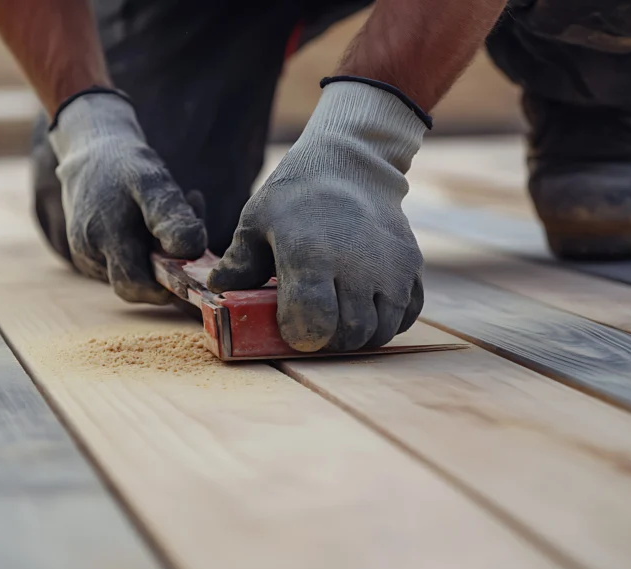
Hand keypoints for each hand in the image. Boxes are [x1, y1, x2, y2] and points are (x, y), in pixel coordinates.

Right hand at [50, 92, 206, 303]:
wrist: (90, 148)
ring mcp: (86, 256)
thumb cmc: (125, 163)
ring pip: (130, 274)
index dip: (167, 288)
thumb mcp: (152, 180)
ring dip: (157, 257)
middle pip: (136, 285)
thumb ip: (169, 216)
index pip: (135, 286)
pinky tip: (154, 224)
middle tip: (188, 237)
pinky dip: (144, 251)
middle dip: (166, 269)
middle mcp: (89, 253)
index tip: (194, 269)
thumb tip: (190, 252)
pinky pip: (122, 264)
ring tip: (171, 218)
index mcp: (103, 238)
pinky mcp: (89, 254)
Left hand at [207, 80, 426, 351]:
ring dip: (357, 335)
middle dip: (327, 341)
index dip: (299, 336)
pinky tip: (365, 304)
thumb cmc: (296, 198)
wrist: (349, 166)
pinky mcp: (412, 268)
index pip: (314, 323)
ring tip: (338, 316)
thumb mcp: (256, 221)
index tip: (290, 325)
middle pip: (348, 335)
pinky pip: (405, 316)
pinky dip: (386, 321)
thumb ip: (239, 262)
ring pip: (379, 332)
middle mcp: (357, 266)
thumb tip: (219, 291)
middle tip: (313, 324)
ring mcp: (390, 268)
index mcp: (311, 257)